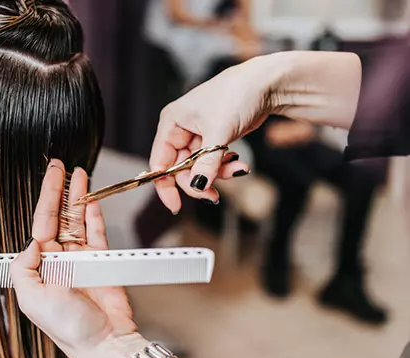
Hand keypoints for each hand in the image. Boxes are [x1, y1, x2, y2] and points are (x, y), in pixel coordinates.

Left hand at [11, 160, 202, 357]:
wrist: (103, 342)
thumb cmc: (67, 327)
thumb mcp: (31, 299)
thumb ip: (24, 267)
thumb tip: (32, 242)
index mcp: (39, 267)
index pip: (40, 224)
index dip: (45, 199)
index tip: (50, 177)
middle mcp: (58, 260)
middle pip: (58, 217)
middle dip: (59, 191)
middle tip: (61, 167)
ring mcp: (81, 260)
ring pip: (78, 221)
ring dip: (79, 198)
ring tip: (80, 176)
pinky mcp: (102, 262)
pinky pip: (96, 233)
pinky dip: (94, 216)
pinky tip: (91, 200)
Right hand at [150, 51, 361, 213]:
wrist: (266, 83)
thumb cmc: (236, 95)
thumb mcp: (219, 132)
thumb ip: (206, 163)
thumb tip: (197, 187)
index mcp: (171, 124)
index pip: (160, 162)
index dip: (166, 186)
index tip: (176, 206)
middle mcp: (180, 130)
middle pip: (180, 170)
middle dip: (199, 182)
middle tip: (214, 196)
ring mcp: (197, 136)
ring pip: (199, 169)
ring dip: (218, 175)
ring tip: (239, 170)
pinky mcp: (213, 140)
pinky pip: (212, 163)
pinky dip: (225, 167)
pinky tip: (239, 164)